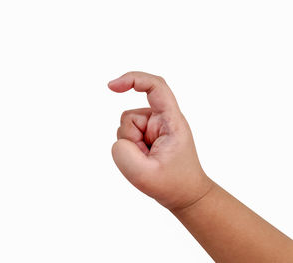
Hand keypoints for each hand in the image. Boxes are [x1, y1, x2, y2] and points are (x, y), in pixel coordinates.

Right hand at [108, 71, 212, 209]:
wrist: (185, 194)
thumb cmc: (173, 184)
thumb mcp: (144, 175)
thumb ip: (122, 153)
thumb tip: (119, 141)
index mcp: (171, 121)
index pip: (155, 87)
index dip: (133, 79)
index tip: (112, 86)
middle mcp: (163, 119)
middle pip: (129, 116)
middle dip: (129, 139)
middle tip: (147, 159)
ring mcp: (154, 127)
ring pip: (125, 127)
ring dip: (130, 146)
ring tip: (147, 160)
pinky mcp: (148, 134)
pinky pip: (127, 136)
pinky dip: (130, 149)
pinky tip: (144, 158)